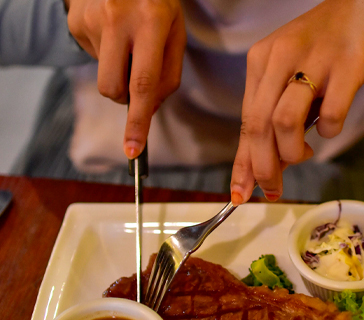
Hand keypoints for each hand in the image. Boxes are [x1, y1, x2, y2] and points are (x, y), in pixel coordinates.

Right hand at [66, 0, 186, 158]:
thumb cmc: (158, 4)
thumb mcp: (176, 33)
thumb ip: (168, 75)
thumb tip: (149, 110)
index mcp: (151, 22)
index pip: (143, 84)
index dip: (138, 121)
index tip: (133, 149)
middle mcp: (117, 20)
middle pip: (114, 89)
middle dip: (126, 99)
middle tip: (138, 77)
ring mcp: (91, 20)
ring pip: (104, 78)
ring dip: (118, 75)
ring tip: (128, 45)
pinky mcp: (75, 23)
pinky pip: (93, 60)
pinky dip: (107, 56)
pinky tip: (114, 34)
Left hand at [229, 0, 363, 204]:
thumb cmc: (321, 50)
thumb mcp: (287, 76)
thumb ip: (273, 117)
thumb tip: (267, 167)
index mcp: (260, 61)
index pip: (245, 121)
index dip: (243, 163)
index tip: (242, 193)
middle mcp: (281, 58)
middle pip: (258, 125)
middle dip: (263, 167)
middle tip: (273, 188)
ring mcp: (314, 61)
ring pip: (285, 121)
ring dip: (292, 152)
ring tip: (304, 153)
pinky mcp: (347, 65)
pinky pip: (332, 114)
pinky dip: (329, 132)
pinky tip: (329, 128)